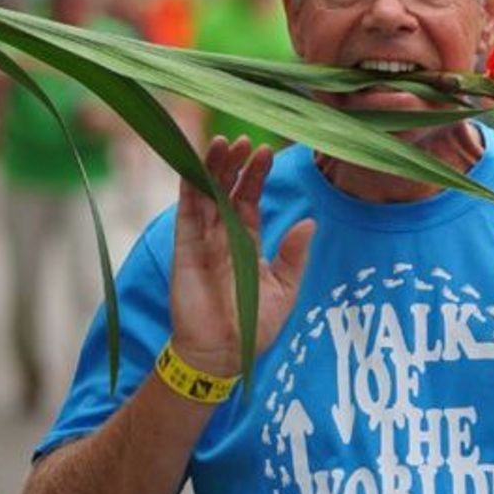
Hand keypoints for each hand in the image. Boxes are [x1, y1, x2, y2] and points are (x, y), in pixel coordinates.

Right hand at [169, 137, 313, 376]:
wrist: (223, 353)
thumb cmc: (254, 326)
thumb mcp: (285, 289)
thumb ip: (294, 255)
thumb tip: (309, 223)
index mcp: (247, 241)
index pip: (250, 198)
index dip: (256, 175)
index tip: (267, 151)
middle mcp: (223, 235)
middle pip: (226, 188)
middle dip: (235, 164)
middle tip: (245, 140)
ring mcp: (202, 238)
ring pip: (205, 192)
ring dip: (212, 167)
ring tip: (224, 142)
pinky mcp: (185, 246)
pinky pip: (185, 210)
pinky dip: (189, 185)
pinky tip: (194, 163)